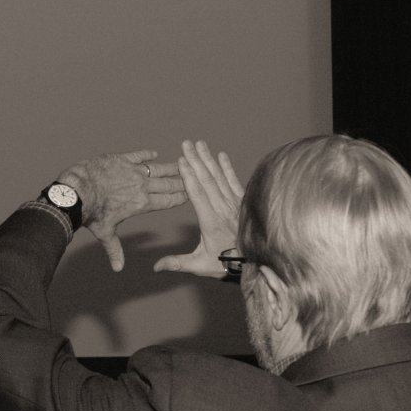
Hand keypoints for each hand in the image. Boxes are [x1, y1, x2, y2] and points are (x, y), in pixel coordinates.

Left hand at [58, 150, 186, 271]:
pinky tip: (154, 154)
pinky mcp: (121, 159)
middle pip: (168, 184)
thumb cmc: (91, 214)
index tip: (191, 194)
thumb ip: (114, 249)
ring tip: (182, 164)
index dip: (180, 197)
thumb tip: (117, 268)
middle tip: (193, 177)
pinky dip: (146, 155)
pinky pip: (138, 155)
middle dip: (182, 181)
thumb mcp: (105, 233)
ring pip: (158, 168)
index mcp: (141, 204)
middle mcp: (142, 186)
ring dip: (171, 167)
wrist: (78, 191)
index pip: (167, 201)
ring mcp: (132, 171)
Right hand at [154, 140, 243, 277]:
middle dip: (196, 160)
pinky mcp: (242, 203)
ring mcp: (234, 205)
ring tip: (200, 144)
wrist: (255, 263)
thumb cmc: (225, 264)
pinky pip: (234, 182)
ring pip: (220, 178)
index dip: (189, 175)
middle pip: (207, 180)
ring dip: (208, 160)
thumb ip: (177, 263)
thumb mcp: (199, 265)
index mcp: (211, 221)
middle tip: (186, 144)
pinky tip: (221, 156)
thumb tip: (155, 267)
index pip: (197, 194)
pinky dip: (228, 168)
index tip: (181, 160)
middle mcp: (223, 209)